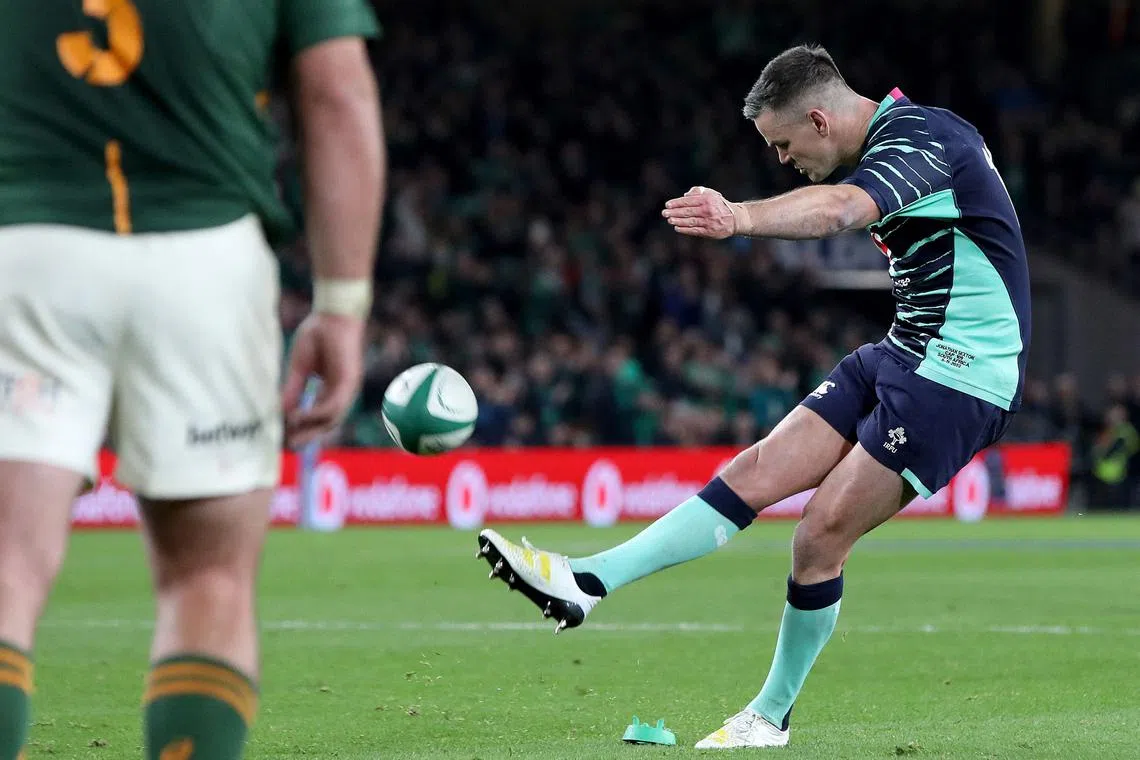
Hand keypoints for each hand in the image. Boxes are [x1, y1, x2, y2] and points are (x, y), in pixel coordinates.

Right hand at [281, 312, 365, 447]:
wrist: (332, 315)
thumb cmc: (317, 336)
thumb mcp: (299, 369)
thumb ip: (292, 390)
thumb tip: (280, 413)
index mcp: (332, 389)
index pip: (318, 417)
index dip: (302, 429)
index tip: (283, 438)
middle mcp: (342, 392)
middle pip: (327, 424)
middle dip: (307, 437)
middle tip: (286, 447)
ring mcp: (348, 388)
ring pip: (331, 419)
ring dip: (310, 428)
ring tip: (289, 433)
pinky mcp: (349, 381)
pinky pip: (333, 405)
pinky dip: (315, 414)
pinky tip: (298, 416)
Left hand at [661, 186, 745, 238]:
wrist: (734, 219)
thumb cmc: (719, 204)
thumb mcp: (711, 194)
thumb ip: (698, 192)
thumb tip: (685, 195)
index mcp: (707, 199)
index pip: (688, 201)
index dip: (676, 203)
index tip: (667, 205)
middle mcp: (708, 210)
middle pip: (687, 211)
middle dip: (674, 212)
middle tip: (664, 213)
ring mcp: (708, 222)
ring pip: (690, 221)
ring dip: (678, 221)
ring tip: (669, 220)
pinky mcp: (709, 231)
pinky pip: (694, 230)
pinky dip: (685, 229)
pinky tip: (677, 228)